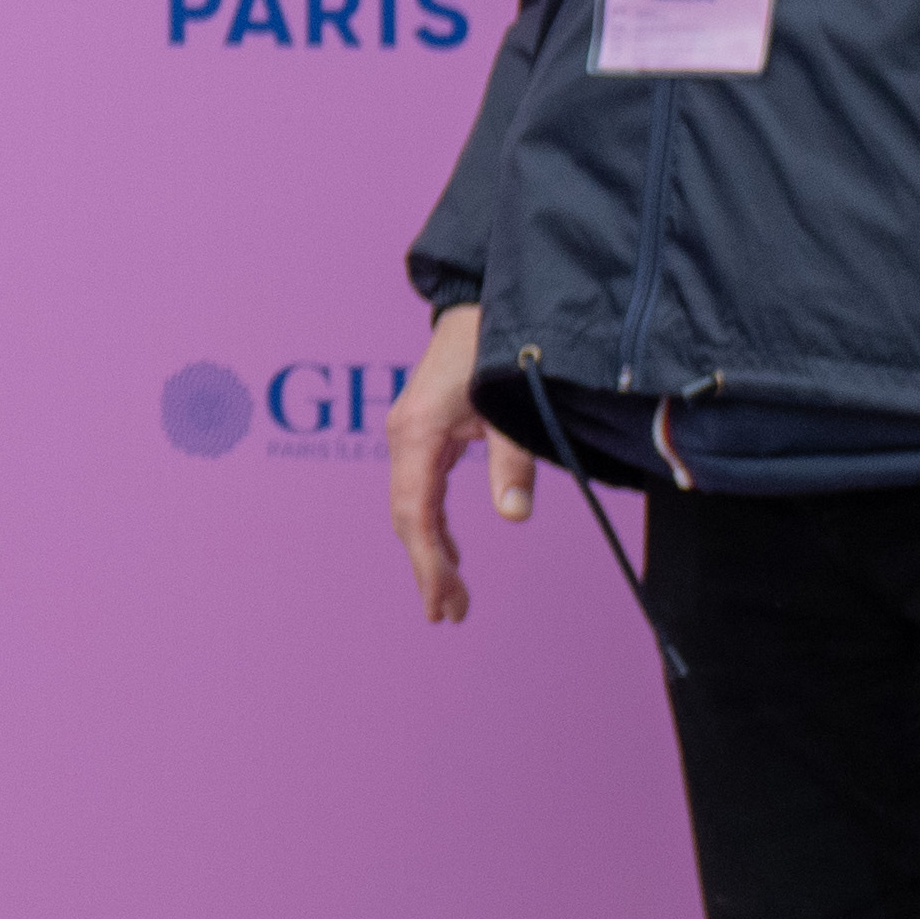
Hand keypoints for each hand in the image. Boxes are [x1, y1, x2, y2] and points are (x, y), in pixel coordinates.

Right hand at [386, 305, 529, 621]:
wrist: (480, 303)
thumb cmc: (495, 348)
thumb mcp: (510, 408)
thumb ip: (513, 462)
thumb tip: (515, 516)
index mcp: (416, 433)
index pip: (416, 514)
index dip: (429, 563)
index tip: (446, 604)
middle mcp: (404, 437)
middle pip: (407, 518)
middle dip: (427, 568)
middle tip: (451, 615)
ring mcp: (410, 435)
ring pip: (411, 507)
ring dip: (430, 551)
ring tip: (452, 597)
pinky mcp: (423, 432)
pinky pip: (420, 490)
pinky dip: (433, 525)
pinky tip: (449, 550)